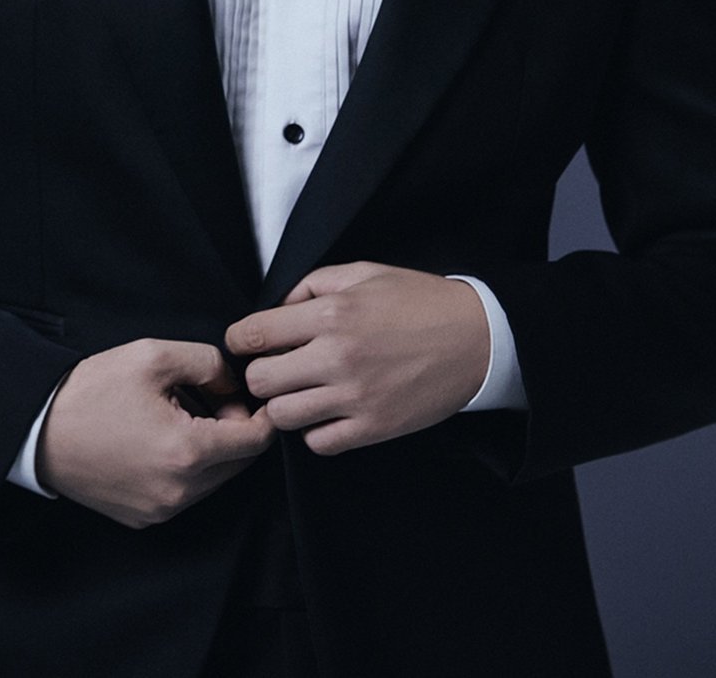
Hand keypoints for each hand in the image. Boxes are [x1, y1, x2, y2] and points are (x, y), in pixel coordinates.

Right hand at [36, 338, 275, 527]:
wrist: (38, 430)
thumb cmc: (92, 392)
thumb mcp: (154, 356)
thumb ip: (209, 362)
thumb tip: (231, 383)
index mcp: (187, 453)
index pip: (256, 441)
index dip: (262, 412)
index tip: (252, 392)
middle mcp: (179, 493)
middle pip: (239, 462)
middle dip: (235, 426)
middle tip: (211, 394)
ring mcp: (160, 511)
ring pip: (214, 479)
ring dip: (212, 447)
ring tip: (183, 412)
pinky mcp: (143, 518)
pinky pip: (186, 492)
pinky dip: (188, 466)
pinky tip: (163, 435)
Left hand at [224, 262, 489, 455]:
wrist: (476, 339)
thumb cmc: (418, 301)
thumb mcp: (364, 272)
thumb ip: (313, 284)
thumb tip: (277, 309)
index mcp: (331, 312)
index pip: (254, 334)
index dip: (239, 340)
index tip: (243, 343)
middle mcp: (337, 356)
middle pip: (260, 380)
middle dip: (259, 373)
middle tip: (275, 368)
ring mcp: (355, 397)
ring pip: (282, 416)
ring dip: (284, 404)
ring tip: (299, 391)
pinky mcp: (373, 428)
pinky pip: (317, 443)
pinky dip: (315, 431)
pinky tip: (327, 411)